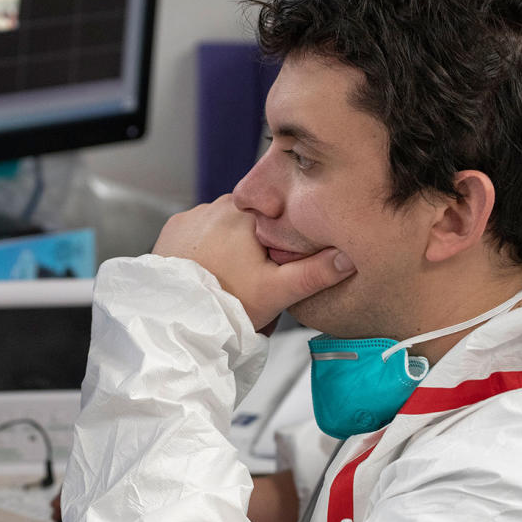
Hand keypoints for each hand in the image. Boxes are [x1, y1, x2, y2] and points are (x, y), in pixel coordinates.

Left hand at [151, 194, 354, 331]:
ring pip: (224, 224)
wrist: (176, 316)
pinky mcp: (173, 227)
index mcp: (248, 214)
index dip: (282, 238)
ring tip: (230, 273)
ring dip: (229, 242)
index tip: (278, 261)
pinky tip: (208, 267)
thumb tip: (348, 258)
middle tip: (253, 273)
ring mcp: (193, 214)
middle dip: (256, 241)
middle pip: (252, 219)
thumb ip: (315, 273)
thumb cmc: (226, 304)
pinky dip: (205, 245)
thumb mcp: (278, 291)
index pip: (278, 215)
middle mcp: (218, 205)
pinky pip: (199, 230)